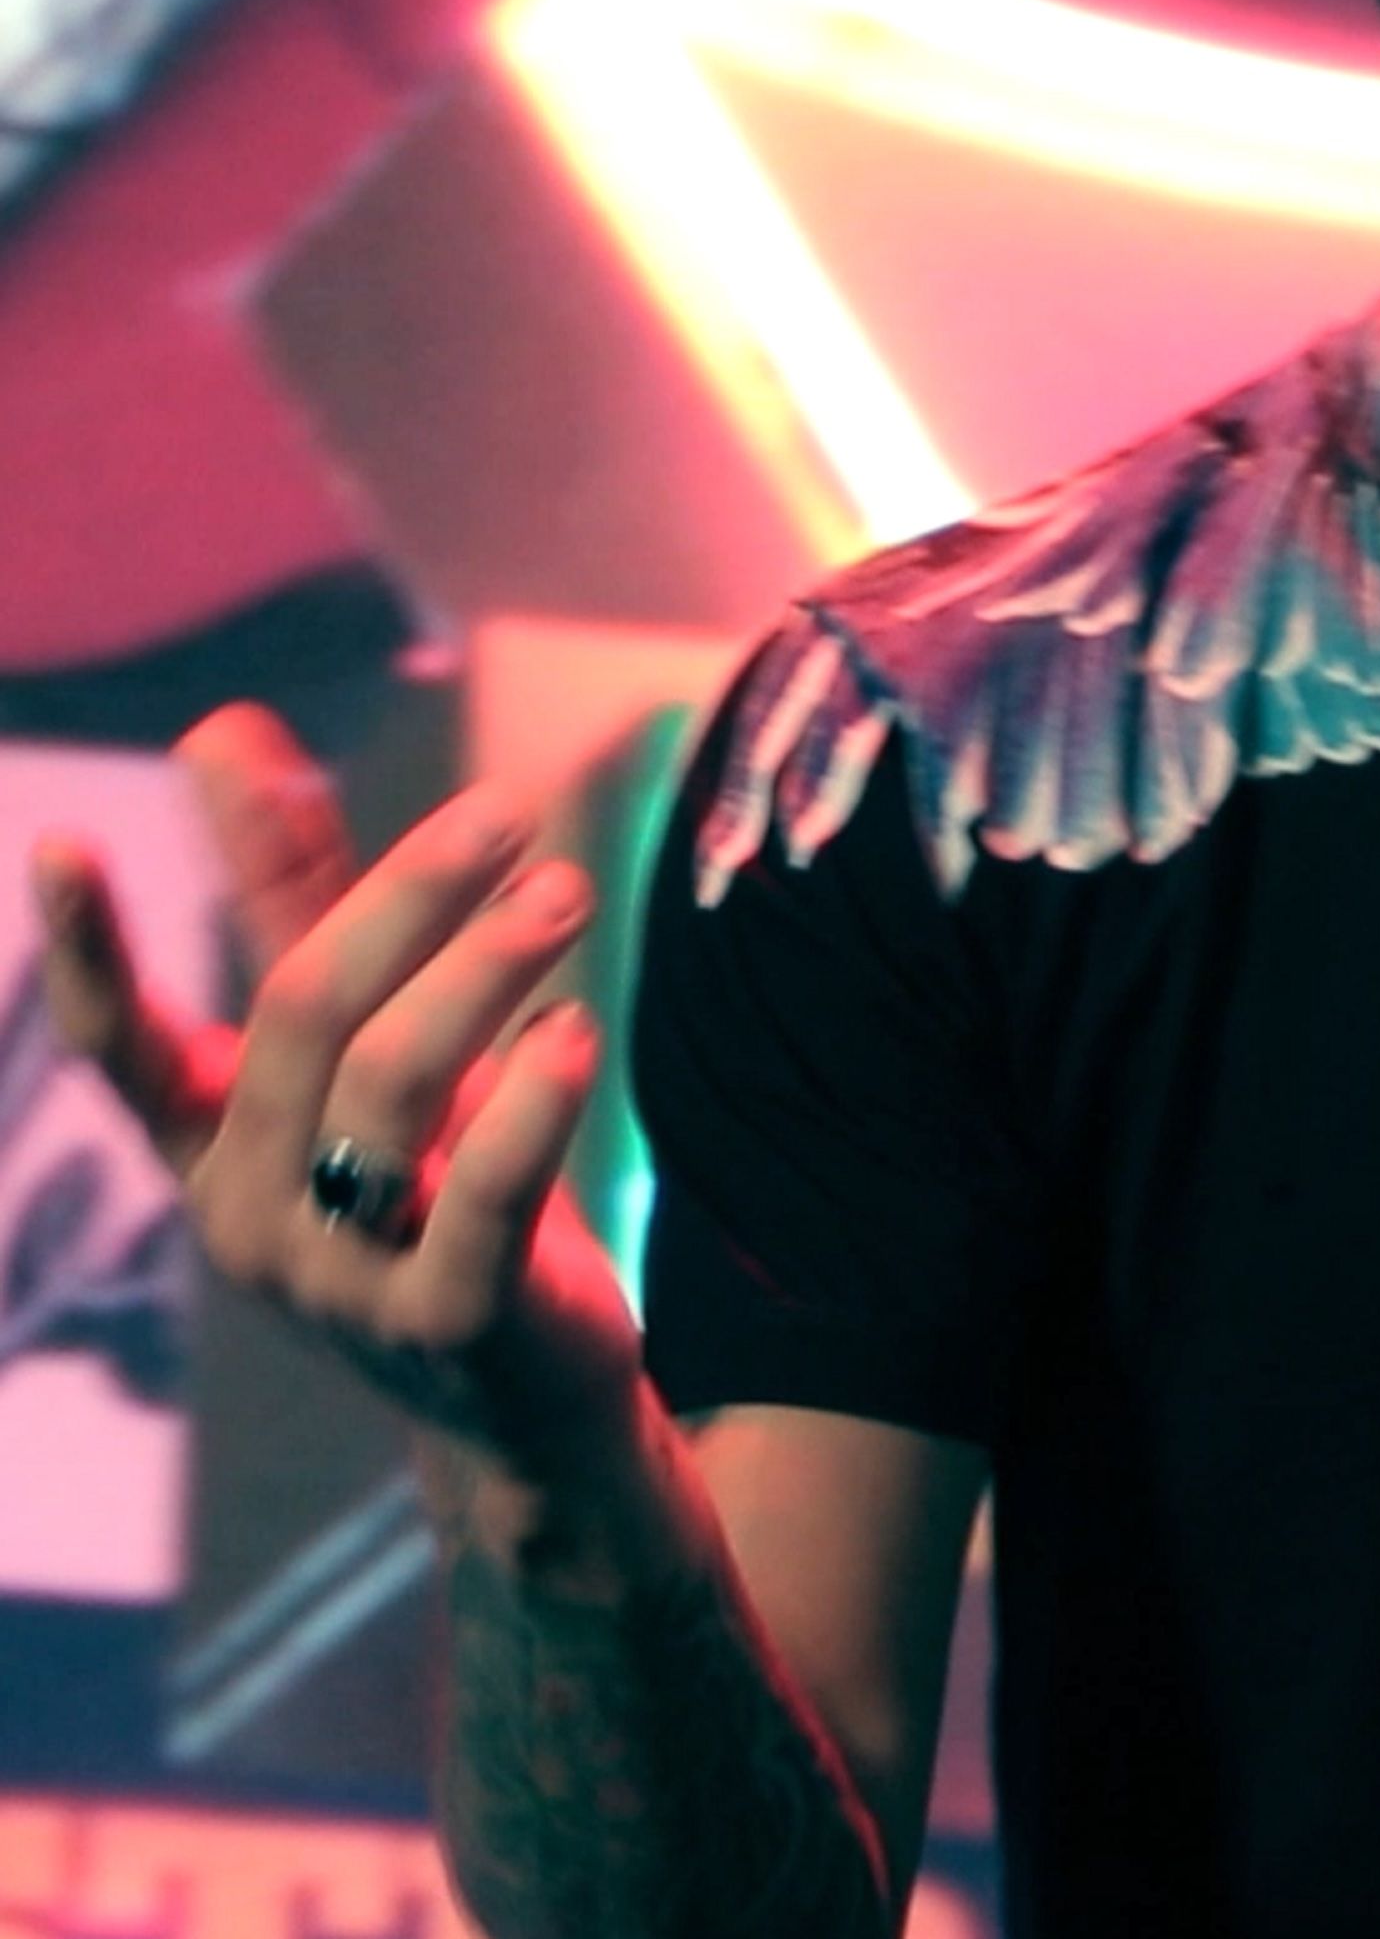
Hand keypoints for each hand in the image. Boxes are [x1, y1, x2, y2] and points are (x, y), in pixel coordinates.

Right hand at [30, 704, 646, 1493]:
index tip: (64, 843)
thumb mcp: (360, 1036)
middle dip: (404, 897)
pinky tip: (577, 1030)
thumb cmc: (429, 1177)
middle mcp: (248, 1211)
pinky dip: (530, 1104)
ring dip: (485, 969)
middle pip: (301, 1018)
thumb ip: (292, 890)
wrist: (524, 1388)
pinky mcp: (444, 1322)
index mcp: (210, 1143)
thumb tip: (221, 730)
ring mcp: (337, 1279)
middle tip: (511, 812)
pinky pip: (478, 1198)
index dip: (90, 953)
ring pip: (390, 1087)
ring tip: (569, 890)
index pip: (123, 1048)